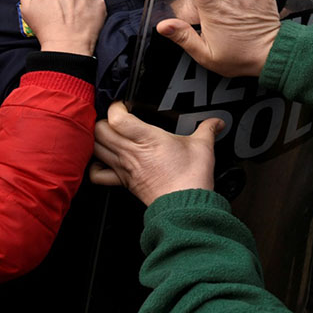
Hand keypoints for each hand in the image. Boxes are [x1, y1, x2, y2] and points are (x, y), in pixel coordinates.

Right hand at [19, 0, 105, 55]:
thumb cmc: (46, 30)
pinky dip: (89, 7)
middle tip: (62, 13)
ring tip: (73, 17)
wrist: (67, 46)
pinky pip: (93, 0)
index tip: (50, 6)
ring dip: (77, 0)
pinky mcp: (98, 0)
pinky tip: (82, 17)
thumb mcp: (25, 8)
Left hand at [89, 102, 221, 205]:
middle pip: (100, 130)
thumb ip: (207, 129)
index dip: (116, 107)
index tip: (123, 105)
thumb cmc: (191, 178)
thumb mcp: (202, 146)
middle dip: (104, 120)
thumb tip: (217, 122)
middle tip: (116, 119)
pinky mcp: (123, 182)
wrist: (186, 206)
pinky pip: (98, 174)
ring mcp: (124, 168)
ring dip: (97, 139)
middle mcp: (131, 152)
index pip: (116, 118)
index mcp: (147, 138)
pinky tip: (103, 160)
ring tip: (108, 135)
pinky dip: (95, 166)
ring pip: (96, 148)